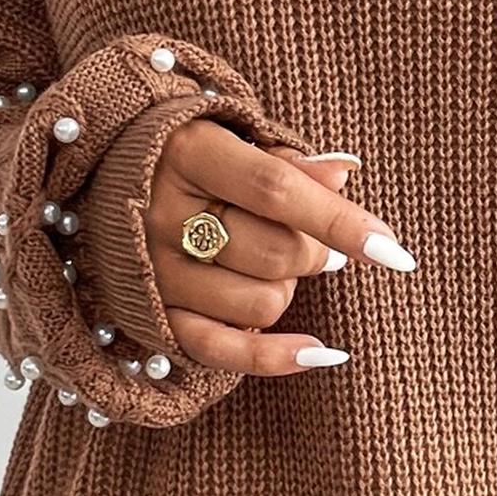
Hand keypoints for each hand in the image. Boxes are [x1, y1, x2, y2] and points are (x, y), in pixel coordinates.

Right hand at [141, 117, 417, 374]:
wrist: (100, 175)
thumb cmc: (189, 154)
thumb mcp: (234, 138)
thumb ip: (289, 160)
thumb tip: (345, 174)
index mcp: (188, 154)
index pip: (280, 192)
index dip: (343, 223)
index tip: (396, 251)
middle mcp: (162, 214)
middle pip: (276, 254)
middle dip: (317, 253)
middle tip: (316, 242)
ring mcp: (153, 271)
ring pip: (261, 303)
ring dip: (289, 289)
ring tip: (274, 266)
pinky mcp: (150, 315)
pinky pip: (220, 350)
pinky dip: (275, 357)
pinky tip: (322, 352)